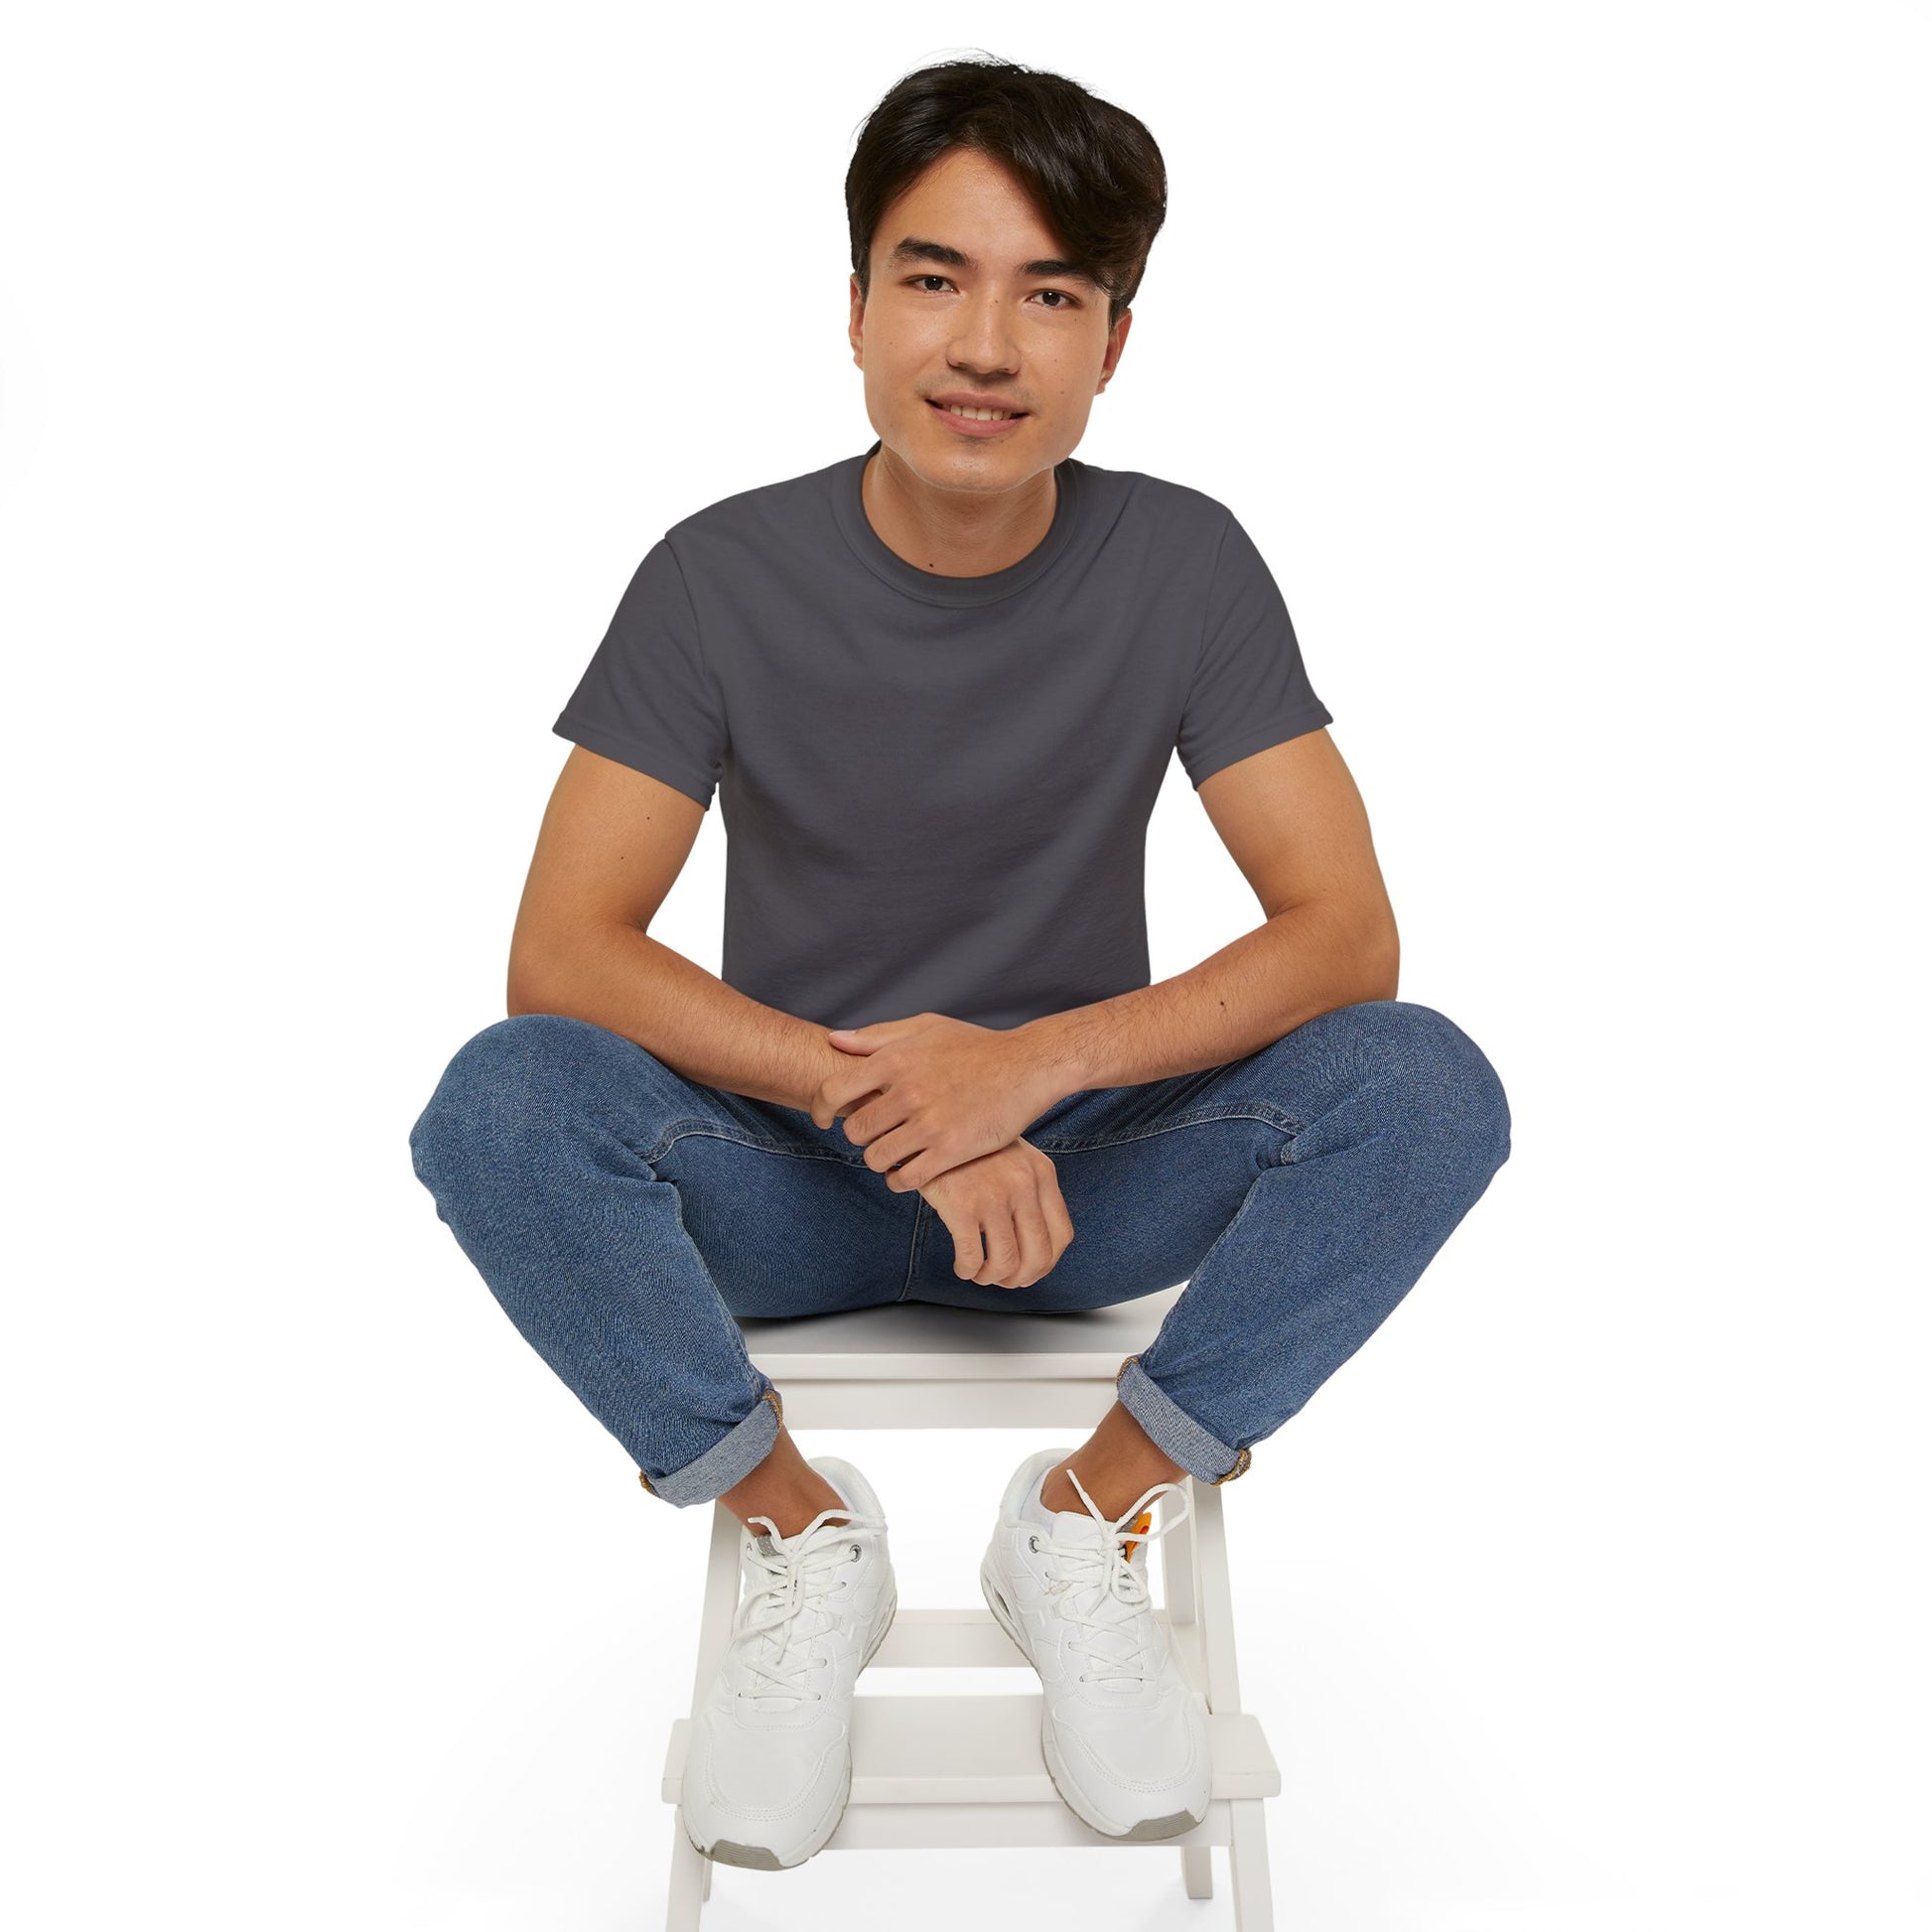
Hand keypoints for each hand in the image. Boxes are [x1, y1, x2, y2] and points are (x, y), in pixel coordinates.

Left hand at [811, 1011, 1072, 1191]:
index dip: (818, 1109)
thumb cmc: (977, 1046)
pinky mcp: (951, 1150)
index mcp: (896, 1059)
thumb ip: (878, 1036)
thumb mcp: (927, 1029)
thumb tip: (834, 1041)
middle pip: (854, 1130)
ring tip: (892, 1153)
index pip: (832, 1090)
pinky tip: (907, 1172)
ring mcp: (929, 1123)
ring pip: (876, 1158)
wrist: (1027, 1067)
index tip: (822, 1119)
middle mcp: (908, 1091)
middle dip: (859, 1136)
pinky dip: (899, 1180)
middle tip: (874, 1135)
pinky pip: (905, 1179)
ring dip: (879, 1160)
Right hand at [920, 1136, 1074, 1289]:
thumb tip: (1034, 1252)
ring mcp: (994, 1195)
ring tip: (979, 1273)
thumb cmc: (971, 1149)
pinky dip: (968, 1271)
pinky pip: (972, 1258)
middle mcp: (1024, 1185)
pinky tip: (962, 1266)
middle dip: (1021, 1279)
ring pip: (1006, 1263)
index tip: (1030, 1271)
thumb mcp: (1015, 1159)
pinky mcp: (962, 1205)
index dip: (1047, 1264)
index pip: (1062, 1236)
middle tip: (1003, 1280)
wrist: (931, 1126)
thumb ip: (1030, 1194)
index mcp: (1042, 1173)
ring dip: (992, 1278)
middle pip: (1039, 1256)